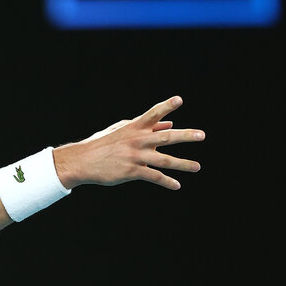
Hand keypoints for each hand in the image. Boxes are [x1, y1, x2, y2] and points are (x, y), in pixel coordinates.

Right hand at [54, 96, 204, 189]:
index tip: (179, 99)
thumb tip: (169, 124)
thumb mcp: (122, 130)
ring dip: (183, 164)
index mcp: (134, 127)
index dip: (166, 106)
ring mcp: (135, 156)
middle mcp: (137, 140)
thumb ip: (146, 127)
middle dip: (185, 135)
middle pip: (166, 137)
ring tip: (197, 167)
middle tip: (201, 135)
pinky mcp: (132, 171)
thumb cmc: (103, 143)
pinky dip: (167, 181)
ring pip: (165, 160)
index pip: (153, 113)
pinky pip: (154, 176)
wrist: (84, 160)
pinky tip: (177, 185)